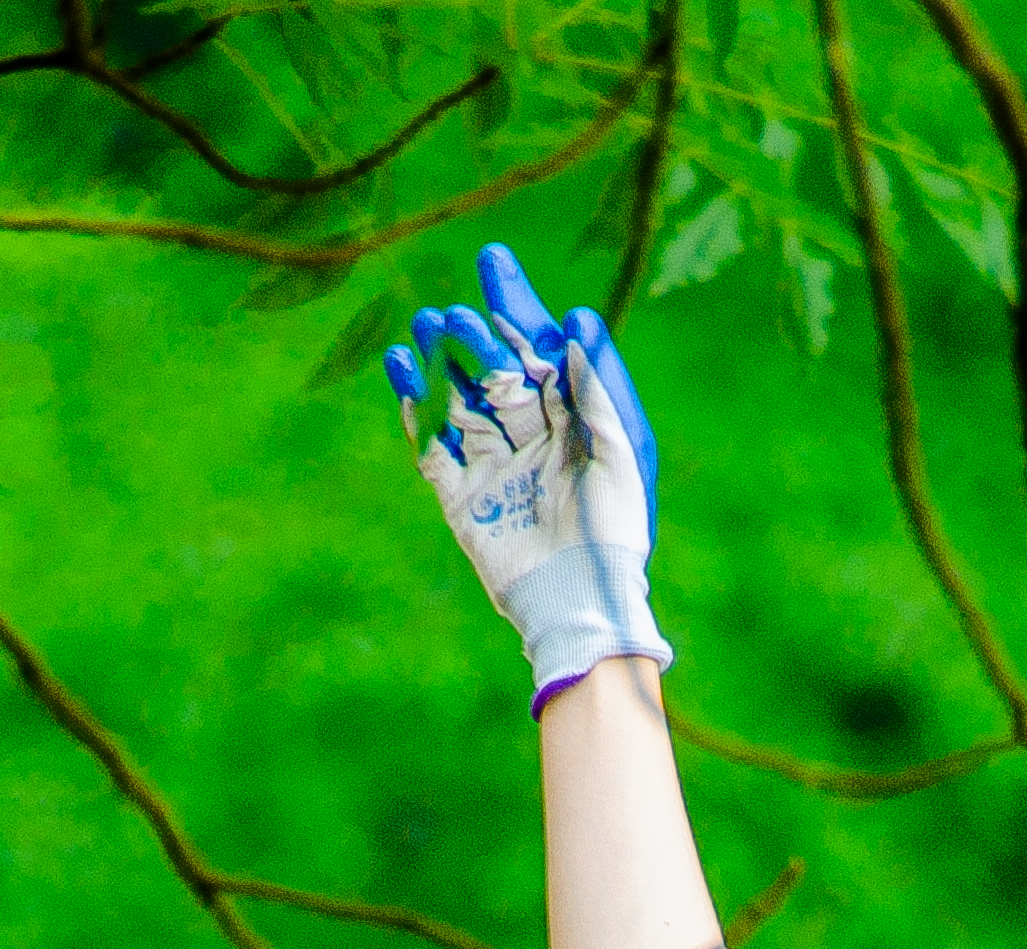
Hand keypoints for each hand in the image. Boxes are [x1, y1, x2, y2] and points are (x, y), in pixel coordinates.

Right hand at [384, 242, 669, 706]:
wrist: (582, 606)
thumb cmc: (617, 532)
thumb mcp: (621, 452)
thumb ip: (599, 387)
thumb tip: (579, 318)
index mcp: (574, 419)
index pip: (539, 350)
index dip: (517, 307)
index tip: (494, 263)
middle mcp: (533, 437)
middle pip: (495, 370)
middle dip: (473, 338)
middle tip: (455, 315)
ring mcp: (495, 467)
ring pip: (461, 402)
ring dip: (441, 364)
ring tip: (424, 328)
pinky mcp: (464, 500)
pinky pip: (435, 448)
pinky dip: (419, 410)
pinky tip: (404, 372)